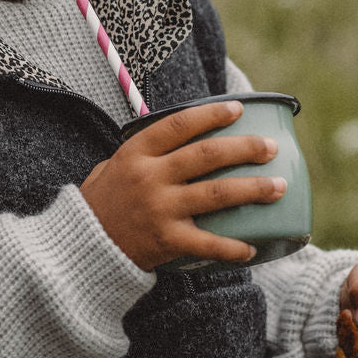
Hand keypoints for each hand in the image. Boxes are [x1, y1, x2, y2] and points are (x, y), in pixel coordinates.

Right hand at [80, 101, 286, 270]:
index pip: (179, 125)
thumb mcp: (111, 167)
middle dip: (245, 149)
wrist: (78, 248)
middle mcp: (149, 177)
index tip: (238, 110)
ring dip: (253, 189)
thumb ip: (143, 154)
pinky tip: (251, 247)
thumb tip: (181, 138)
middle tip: (271, 148)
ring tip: (279, 187)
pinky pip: (208, 244)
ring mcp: (159, 209)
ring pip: (217, 194)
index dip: (211, 115)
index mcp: (136, 153)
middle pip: (207, 156)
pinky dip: (232, 247)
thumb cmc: (99, 205)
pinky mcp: (166, 241)